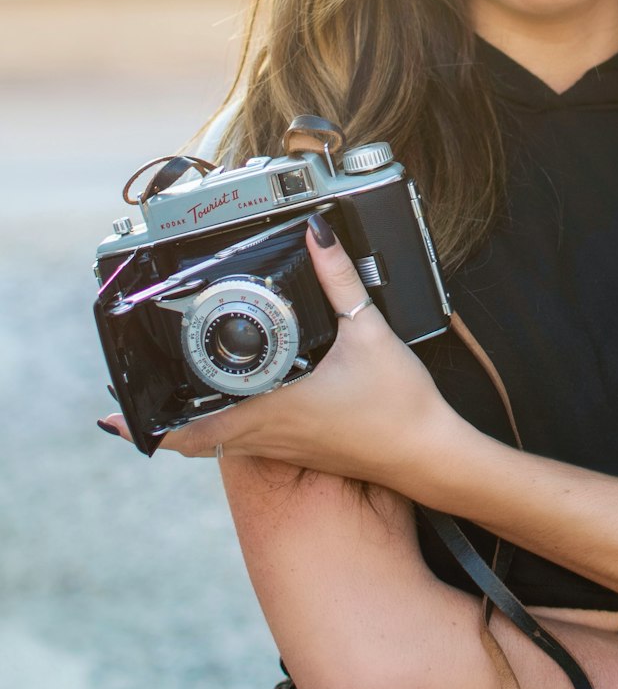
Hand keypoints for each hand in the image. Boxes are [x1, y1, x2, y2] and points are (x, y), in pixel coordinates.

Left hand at [97, 217, 452, 483]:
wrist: (431, 454)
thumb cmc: (400, 404)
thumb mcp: (368, 329)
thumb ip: (338, 278)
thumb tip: (317, 233)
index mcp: (272, 410)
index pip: (192, 428)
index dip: (148, 424)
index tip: (116, 414)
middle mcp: (269, 436)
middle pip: (195, 441)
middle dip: (161, 423)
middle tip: (135, 402)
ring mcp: (285, 449)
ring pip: (221, 444)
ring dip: (194, 425)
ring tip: (174, 400)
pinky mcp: (304, 452)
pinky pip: (251, 444)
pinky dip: (229, 428)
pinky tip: (240, 405)